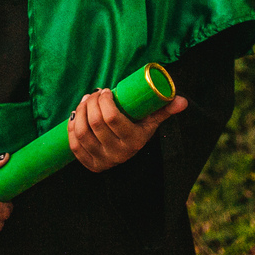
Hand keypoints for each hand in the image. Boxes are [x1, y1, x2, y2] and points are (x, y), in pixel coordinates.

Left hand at [67, 88, 187, 171]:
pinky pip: (74, 144)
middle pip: (95, 122)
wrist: (128, 153)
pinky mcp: (89, 164)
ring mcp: (102, 160)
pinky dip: (72, 126)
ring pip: (82, 132)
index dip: (104, 101)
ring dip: (80, 111)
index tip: (105, 91)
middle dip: (91, 102)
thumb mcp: (152, 121)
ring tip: (85, 100)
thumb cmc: (139, 129)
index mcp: (133, 141)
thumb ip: (165, 109)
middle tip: (94, 93)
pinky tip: (76, 114)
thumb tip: (183, 101)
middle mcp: (117, 153)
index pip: (112, 119)